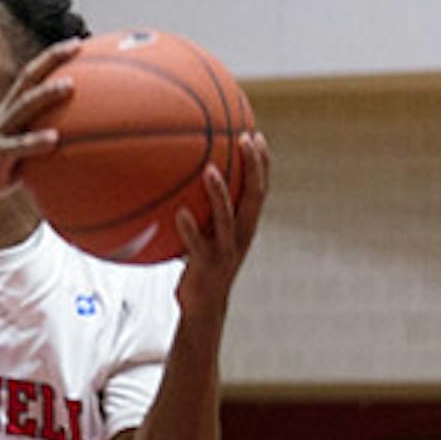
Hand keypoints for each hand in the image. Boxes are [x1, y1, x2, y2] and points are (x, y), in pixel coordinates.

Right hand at [0, 41, 79, 227]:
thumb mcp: (21, 156)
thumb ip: (43, 144)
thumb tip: (79, 146)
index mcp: (9, 113)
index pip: (31, 77)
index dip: (51, 57)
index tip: (77, 43)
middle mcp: (3, 116)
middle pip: (27, 79)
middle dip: (50, 59)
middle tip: (76, 45)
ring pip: (22, 107)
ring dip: (45, 94)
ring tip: (69, 86)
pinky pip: (16, 147)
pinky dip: (35, 142)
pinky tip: (54, 139)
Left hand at [175, 131, 268, 317]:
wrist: (204, 304)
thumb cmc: (203, 262)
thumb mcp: (209, 232)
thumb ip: (205, 208)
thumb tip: (184, 177)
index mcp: (246, 225)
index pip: (260, 188)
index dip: (261, 163)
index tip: (255, 134)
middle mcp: (241, 234)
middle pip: (254, 196)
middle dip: (253, 166)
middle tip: (244, 139)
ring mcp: (225, 250)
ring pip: (227, 218)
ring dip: (219, 193)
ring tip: (209, 170)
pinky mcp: (206, 266)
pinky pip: (197, 244)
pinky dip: (189, 228)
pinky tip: (179, 213)